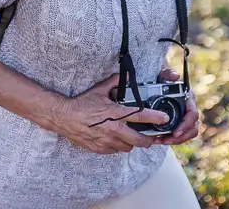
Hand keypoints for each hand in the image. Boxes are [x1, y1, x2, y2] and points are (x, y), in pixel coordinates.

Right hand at [50, 73, 169, 153]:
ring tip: (130, 137)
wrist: (64, 117)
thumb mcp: (98, 90)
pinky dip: (118, 146)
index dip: (154, 117)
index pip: (140, 116)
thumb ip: (113, 83)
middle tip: (150, 137)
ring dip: (131, 143)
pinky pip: (115, 151)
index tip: (164, 118)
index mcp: (115, 113)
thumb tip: (123, 77)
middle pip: (139, 140)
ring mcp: (107, 141)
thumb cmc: (81, 103)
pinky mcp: (100, 148)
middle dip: (148, 140)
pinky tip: (115, 140)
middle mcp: (113, 129)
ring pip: (128, 148)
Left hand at [154, 67, 199, 145]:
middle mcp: (189, 109)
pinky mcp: (178, 122)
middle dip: (180, 137)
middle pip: (192, 128)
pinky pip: (179, 134)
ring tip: (160, 141)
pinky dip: (170, 139)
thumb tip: (175, 76)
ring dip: (175, 140)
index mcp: (189, 99)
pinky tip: (158, 139)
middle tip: (166, 140)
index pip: (193, 115)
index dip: (186, 125)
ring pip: (187, 133)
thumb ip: (168, 73)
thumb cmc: (163, 77)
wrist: (159, 80)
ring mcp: (185, 117)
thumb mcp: (163, 73)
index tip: (175, 132)